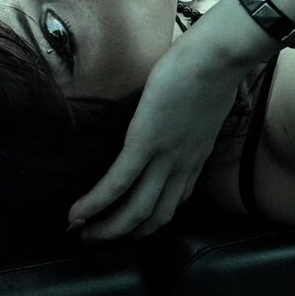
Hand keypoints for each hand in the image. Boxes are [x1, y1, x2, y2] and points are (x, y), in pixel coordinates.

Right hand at [68, 31, 245, 241]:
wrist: (216, 58)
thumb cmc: (212, 67)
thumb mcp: (204, 100)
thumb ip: (189, 112)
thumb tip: (174, 106)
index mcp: (195, 155)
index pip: (175, 198)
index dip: (152, 216)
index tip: (132, 222)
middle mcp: (182, 165)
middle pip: (155, 214)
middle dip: (126, 231)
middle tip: (100, 237)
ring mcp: (164, 158)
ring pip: (137, 210)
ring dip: (109, 228)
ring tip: (83, 234)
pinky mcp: (145, 144)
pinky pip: (118, 183)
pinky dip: (96, 203)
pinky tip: (77, 212)